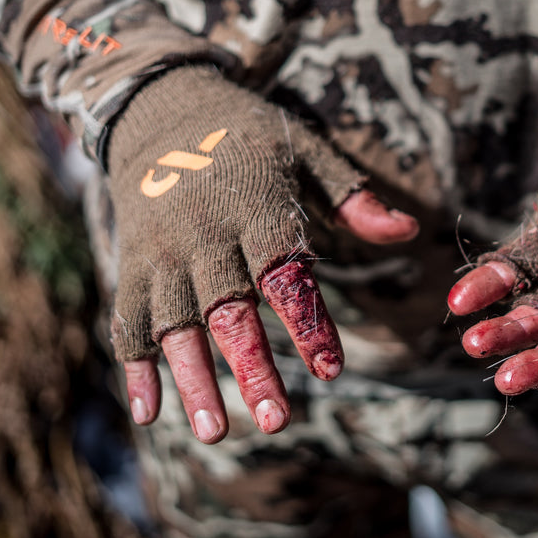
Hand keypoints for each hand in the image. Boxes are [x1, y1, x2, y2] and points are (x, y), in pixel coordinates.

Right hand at [106, 67, 417, 441]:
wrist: (159, 103)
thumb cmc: (246, 134)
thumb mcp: (304, 150)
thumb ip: (353, 197)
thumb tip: (409, 232)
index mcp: (256, 209)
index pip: (287, 275)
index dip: (309, 323)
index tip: (332, 370)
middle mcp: (206, 235)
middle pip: (229, 310)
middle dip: (253, 368)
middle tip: (277, 422)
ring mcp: (162, 252)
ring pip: (176, 326)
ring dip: (194, 382)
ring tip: (215, 434)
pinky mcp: (131, 262)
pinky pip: (128, 319)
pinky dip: (136, 367)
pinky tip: (148, 414)